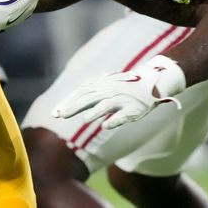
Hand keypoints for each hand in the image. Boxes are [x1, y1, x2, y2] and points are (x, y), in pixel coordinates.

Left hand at [53, 55, 185, 128]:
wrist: (151, 82)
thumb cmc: (124, 86)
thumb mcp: (106, 85)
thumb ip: (89, 93)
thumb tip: (66, 105)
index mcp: (102, 85)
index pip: (82, 92)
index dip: (68, 102)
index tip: (55, 112)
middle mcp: (110, 91)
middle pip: (90, 98)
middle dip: (74, 107)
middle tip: (60, 116)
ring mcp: (122, 99)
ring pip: (107, 105)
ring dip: (95, 112)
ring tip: (84, 119)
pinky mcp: (133, 109)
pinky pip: (123, 115)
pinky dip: (114, 120)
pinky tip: (105, 126)